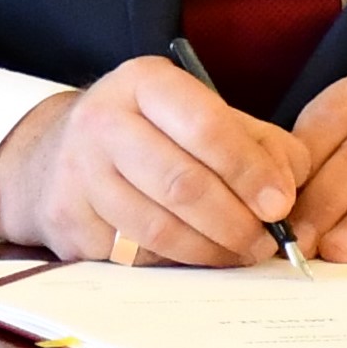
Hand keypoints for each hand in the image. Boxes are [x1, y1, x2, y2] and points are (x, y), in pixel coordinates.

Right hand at [0, 55, 310, 265]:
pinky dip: (174, 264)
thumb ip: (260, 144)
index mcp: (143, 83)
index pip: (205, 125)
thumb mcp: (204, 117)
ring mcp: (76, 172)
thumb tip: (288, 191)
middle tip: (267, 242)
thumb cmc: (153, 135)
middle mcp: (102, 120)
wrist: (58, 154)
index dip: (249, 170)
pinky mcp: (67, 220)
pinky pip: (134, 255)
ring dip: (211, 251)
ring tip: (240, 254)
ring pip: (158, 227)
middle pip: (182, 183)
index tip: (281, 204)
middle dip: (235, 221)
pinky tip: (196, 258)